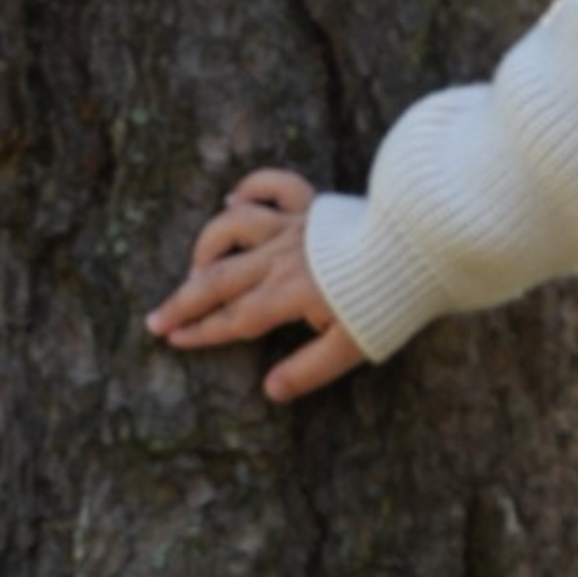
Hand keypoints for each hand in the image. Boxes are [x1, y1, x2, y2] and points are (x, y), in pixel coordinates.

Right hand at [148, 168, 367, 402]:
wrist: (423, 243)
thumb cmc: (390, 299)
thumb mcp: (352, 346)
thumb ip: (309, 369)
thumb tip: (270, 390)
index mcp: (288, 296)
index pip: (234, 319)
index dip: (201, 332)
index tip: (173, 340)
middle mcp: (282, 258)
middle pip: (221, 279)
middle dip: (184, 301)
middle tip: (154, 318)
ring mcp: (295, 226)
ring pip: (235, 227)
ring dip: (209, 245)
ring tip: (196, 265)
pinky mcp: (313, 203)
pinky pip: (274, 186)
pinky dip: (250, 187)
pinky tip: (234, 198)